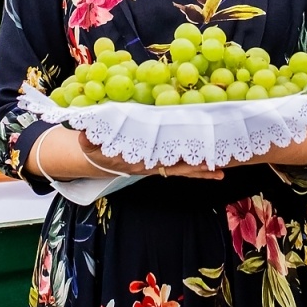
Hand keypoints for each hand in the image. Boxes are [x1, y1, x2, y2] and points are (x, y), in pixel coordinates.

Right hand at [77, 136, 225, 179]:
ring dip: (202, 170)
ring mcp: (159, 165)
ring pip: (183, 169)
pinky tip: (217, 171)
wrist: (100, 158)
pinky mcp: (164, 163)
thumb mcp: (89, 145)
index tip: (188, 158)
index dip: (172, 160)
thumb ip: (88, 140)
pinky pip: (184, 168)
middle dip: (195, 166)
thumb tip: (84, 135)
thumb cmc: (96, 148)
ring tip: (222, 170)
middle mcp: (151, 165)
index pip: (157, 160)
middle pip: (176, 167)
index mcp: (137, 160)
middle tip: (216, 165)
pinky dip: (200, 170)